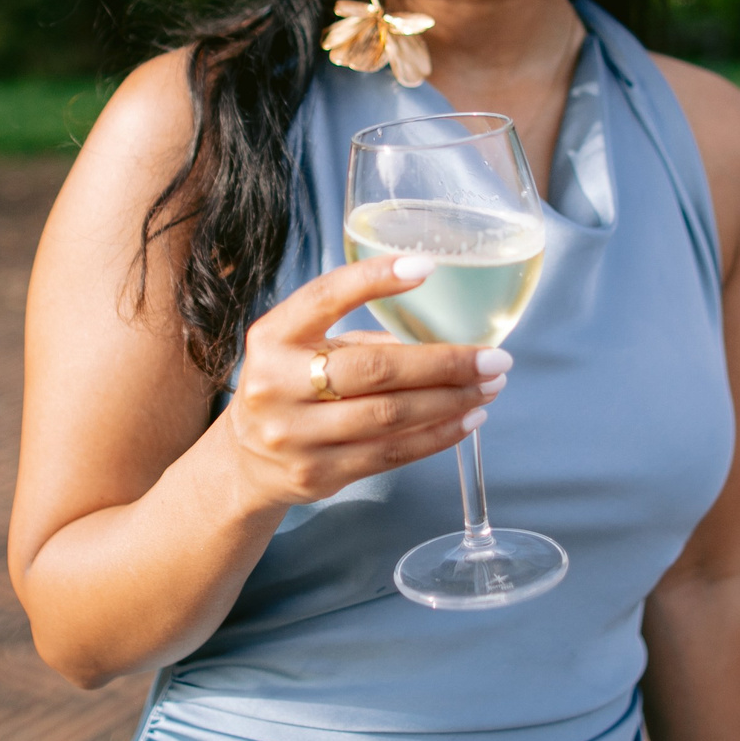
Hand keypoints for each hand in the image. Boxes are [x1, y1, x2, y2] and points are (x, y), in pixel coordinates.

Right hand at [223, 255, 507, 510]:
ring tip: (490, 387)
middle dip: (445, 362)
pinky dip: (437, 435)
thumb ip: (360, 338)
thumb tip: (441, 338)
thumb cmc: (291, 387)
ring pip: (390, 416)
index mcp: (272, 337)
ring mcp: (295, 435)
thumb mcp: (305, 348)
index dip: (374, 279)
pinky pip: (390, 454)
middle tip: (494, 357)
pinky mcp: (317, 474)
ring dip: (451, 401)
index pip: (324, 297)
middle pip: (375, 369)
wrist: (245, 462)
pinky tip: (467, 419)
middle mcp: (277, 384)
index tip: (426, 266)